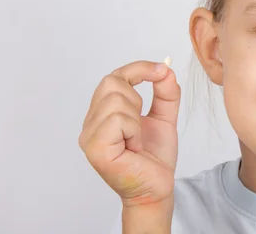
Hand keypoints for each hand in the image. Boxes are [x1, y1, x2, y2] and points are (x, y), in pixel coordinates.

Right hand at [79, 60, 180, 206]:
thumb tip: (166, 69)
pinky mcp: (95, 147)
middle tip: (141, 124)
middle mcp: (91, 122)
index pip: (114, 76)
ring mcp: (89, 135)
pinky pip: (117, 120)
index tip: (162, 70)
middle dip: (137, 97)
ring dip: (136, 119)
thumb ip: (166, 93)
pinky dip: (133, 131)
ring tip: (136, 140)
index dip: (138, 68)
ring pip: (115, 100)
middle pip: (111, 82)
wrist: (157, 187)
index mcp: (103, 113)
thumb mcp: (165, 117)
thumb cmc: (155, 157)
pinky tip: (133, 147)